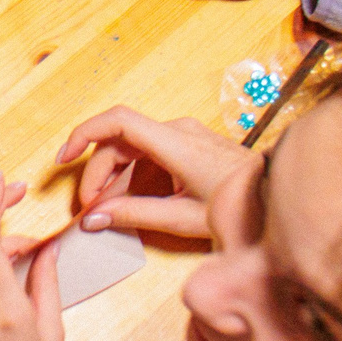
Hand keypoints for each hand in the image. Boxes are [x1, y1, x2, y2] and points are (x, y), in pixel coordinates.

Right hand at [55, 109, 260, 240]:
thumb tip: (94, 218)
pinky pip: (148, 151)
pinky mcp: (188, 144)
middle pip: (119, 141)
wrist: (277, 199)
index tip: (64, 157)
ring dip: (114, 175)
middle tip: (91, 208)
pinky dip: (132, 173)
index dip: (84, 134)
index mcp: (175, 143)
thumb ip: (135, 215)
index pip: (117, 122)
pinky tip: (129, 198)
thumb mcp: (183, 218)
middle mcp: (177, 130)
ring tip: (107, 208)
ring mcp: (184, 134)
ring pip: (132, 146)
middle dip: (98, 172)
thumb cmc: (240, 207)